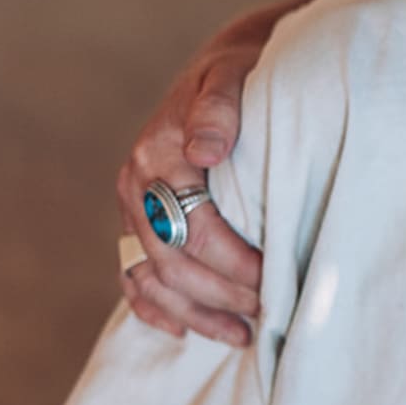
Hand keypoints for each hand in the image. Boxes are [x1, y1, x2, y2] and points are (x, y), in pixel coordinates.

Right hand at [114, 27, 272, 346]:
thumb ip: (220, 110)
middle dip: (221, 295)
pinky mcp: (137, 223)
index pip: (193, 227)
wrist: (224, 68)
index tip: (274, 280)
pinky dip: (155, 309)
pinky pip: (133, 276)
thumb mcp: (234, 76)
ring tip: (242, 336)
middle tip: (270, 312)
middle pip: (172, 261)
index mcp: (157, 153)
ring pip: (150, 277)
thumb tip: (207, 150)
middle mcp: (135, 184)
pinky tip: (185, 332)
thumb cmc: (242, 73)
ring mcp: (131, 207)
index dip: (233, 262)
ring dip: (193, 313)